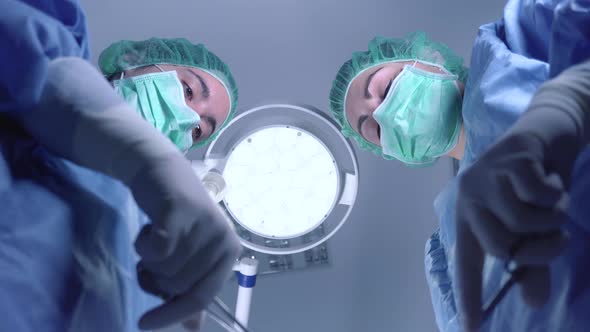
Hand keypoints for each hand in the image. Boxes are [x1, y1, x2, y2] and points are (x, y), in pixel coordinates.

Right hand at [128, 153, 241, 330]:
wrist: (161, 172)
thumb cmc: (177, 219)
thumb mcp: (190, 255)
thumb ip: (191, 290)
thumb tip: (193, 328)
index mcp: (229, 253)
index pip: (202, 297)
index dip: (172, 315)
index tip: (144, 324)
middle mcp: (223, 239)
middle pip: (177, 286)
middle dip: (156, 277)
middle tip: (152, 257)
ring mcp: (204, 224)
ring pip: (163, 269)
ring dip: (147, 259)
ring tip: (153, 239)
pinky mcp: (180, 211)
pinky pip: (154, 250)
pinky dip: (141, 244)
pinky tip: (147, 229)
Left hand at [455, 132, 568, 330]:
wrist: (547, 134)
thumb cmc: (534, 184)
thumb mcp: (534, 226)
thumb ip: (532, 262)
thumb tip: (534, 301)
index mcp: (469, 216)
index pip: (466, 263)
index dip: (469, 296)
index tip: (470, 328)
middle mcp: (469, 198)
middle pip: (501, 247)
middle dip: (538, 250)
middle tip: (556, 237)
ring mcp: (486, 177)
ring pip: (522, 222)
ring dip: (551, 220)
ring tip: (553, 204)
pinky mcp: (509, 159)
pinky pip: (539, 196)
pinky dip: (556, 195)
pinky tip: (551, 180)